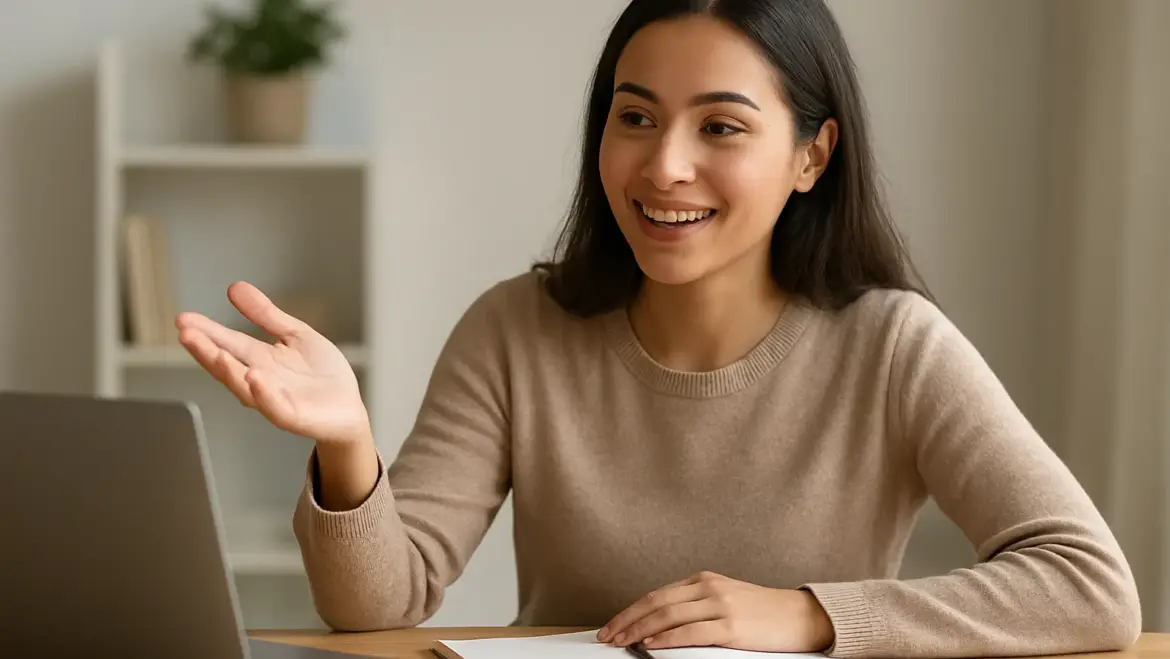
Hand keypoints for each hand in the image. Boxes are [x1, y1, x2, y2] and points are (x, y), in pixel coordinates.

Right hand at [175, 281, 369, 445]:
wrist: (348, 408)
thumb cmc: (321, 375)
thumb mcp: (294, 334)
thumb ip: (266, 314)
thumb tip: (234, 287)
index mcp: (260, 359)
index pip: (228, 343)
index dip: (206, 331)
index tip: (184, 319)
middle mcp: (260, 380)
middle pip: (227, 364)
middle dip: (206, 350)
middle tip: (186, 333)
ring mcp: (275, 399)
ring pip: (245, 386)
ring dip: (229, 371)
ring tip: (216, 354)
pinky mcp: (294, 416)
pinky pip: (276, 407)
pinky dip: (265, 394)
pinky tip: (256, 377)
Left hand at [597, 571, 833, 652]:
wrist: (802, 617)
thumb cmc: (764, 614)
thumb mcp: (725, 602)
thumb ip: (696, 609)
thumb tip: (659, 629)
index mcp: (704, 581)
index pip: (657, 595)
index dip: (631, 611)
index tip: (613, 626)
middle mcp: (709, 588)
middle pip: (656, 602)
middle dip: (627, 620)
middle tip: (608, 636)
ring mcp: (720, 605)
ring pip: (668, 615)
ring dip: (640, 631)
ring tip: (623, 643)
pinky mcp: (732, 627)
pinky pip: (691, 632)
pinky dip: (667, 639)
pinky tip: (651, 646)